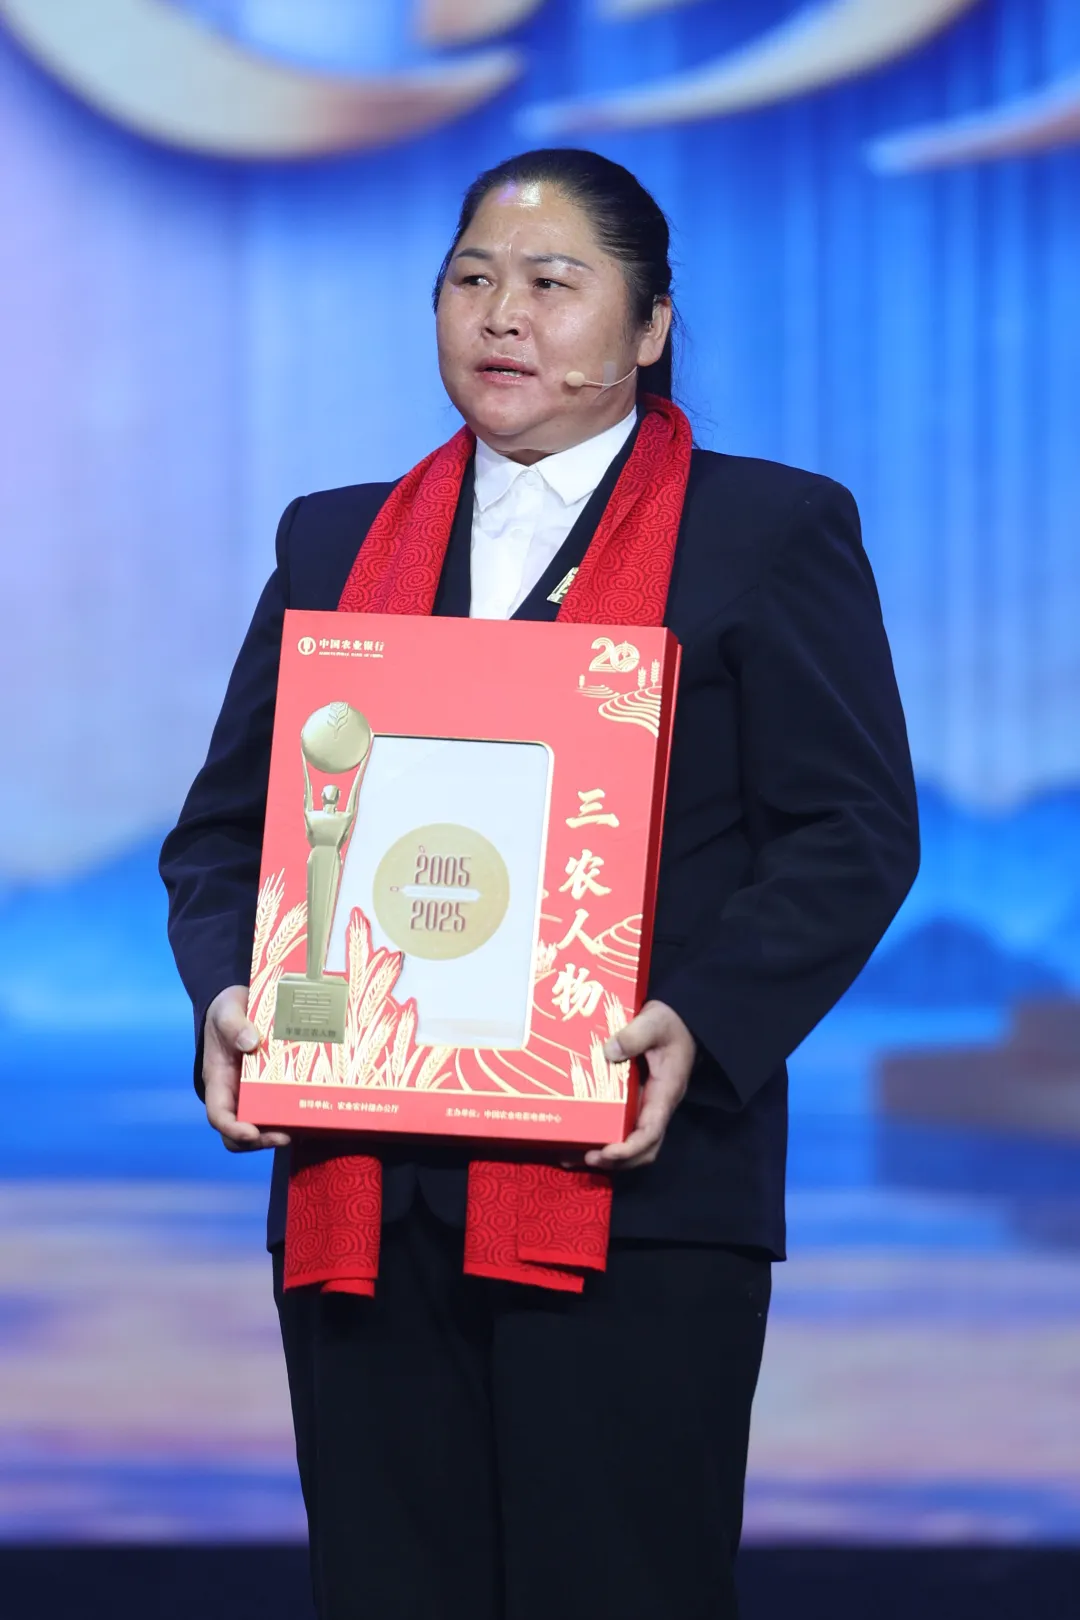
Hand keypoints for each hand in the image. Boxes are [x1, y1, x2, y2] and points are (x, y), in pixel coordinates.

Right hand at [203, 985, 289, 1152]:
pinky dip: (294, 1113)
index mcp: (218, 1081)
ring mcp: (254, 1093)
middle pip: (241, 1132)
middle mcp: (235, 1094)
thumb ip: (235, 1026)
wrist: (239, 1004)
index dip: (233, 1129)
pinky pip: (281, 1106)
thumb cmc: (227, 1011)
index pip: (219, 1115)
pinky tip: (313, 1108)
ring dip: (281, 1131)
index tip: (251, 1132)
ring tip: (303, 1128)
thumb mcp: (226, 1012)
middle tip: (285, 1136)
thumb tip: (250, 1043)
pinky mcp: (272, 1086)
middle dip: (261, 1140)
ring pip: (264, 1125)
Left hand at [583, 999, 695, 1171]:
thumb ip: (635, 1034)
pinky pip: (619, 1127)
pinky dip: (600, 1137)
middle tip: (586, 1158)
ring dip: (605, 1155)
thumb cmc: (669, 1022)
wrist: (678, 1019)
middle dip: (617, 1160)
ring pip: (630, 1143)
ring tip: (572, 1157)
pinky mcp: (633, 1101)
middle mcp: (655, 1106)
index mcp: (665, 1092)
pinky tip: (574, 1139)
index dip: (630, 1147)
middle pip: (643, 1149)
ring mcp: (644, 1106)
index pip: (651, 1131)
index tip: (608, 1152)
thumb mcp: (655, 1022)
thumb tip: (609, 1051)